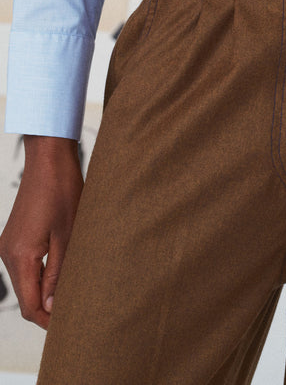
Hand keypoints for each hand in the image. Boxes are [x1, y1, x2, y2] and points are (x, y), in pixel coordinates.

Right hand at [0, 135, 83, 328]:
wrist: (49, 160)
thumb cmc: (63, 191)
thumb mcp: (69, 236)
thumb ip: (59, 274)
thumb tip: (53, 307)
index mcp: (20, 256)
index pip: (30, 305)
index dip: (48, 322)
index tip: (68, 330)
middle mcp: (8, 253)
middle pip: (26, 297)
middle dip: (47, 311)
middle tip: (74, 318)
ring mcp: (9, 245)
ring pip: (25, 282)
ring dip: (44, 294)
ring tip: (71, 299)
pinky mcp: (15, 237)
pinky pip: (25, 266)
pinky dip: (41, 277)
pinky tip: (60, 277)